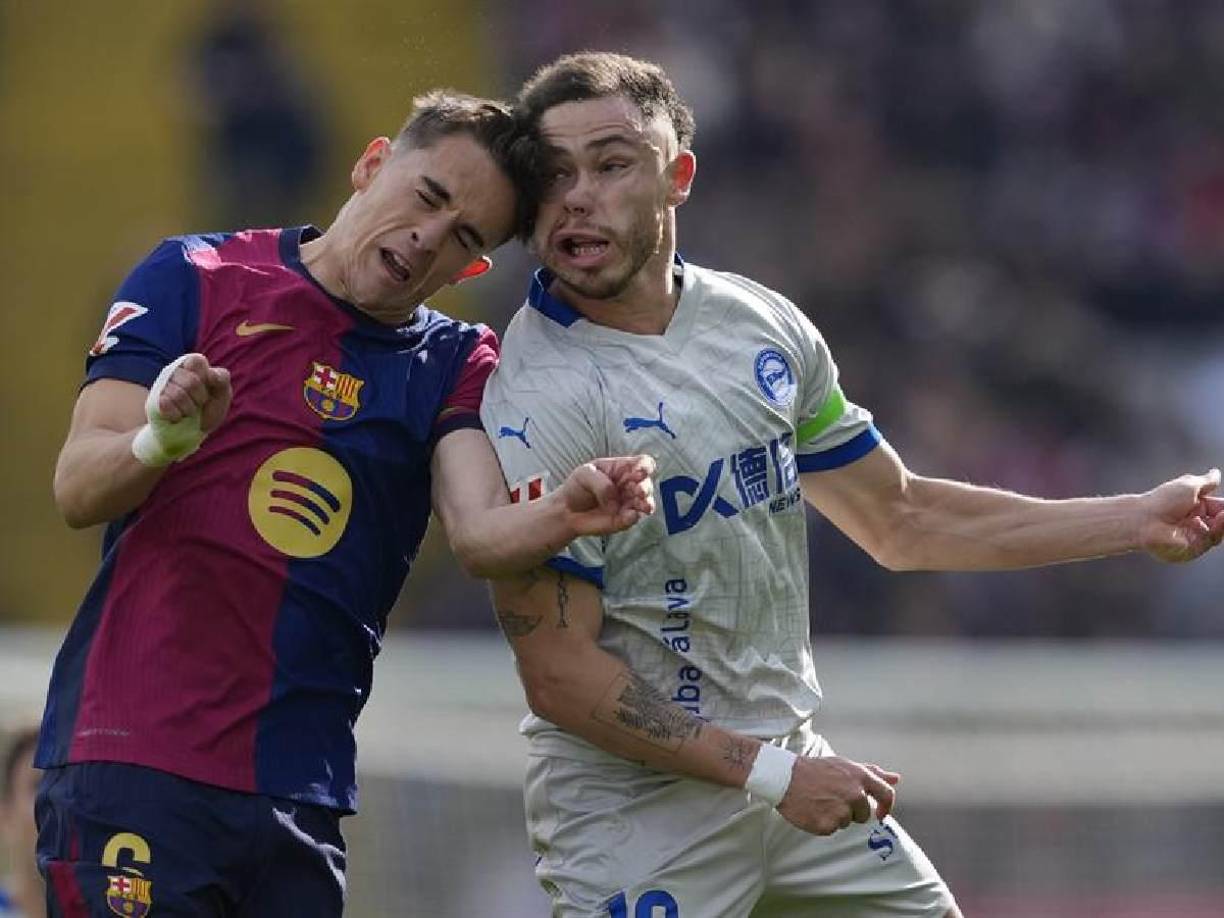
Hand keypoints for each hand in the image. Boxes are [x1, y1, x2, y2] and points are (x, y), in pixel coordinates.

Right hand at [131, 353, 231, 466]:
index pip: (197, 361)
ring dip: (189, 409)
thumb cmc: (208, 409)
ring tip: (188, 411)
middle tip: (198, 403)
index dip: (207, 377)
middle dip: (200, 397)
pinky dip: (178, 415)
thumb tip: (211, 374)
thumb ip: (222, 379)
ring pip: (178, 394)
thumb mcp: (222, 394)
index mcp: (190, 364)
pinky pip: (166, 405)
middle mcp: (173, 370)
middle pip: (191, 381)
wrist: (192, 432)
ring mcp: (161, 384)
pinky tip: (177, 416)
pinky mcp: (153, 400)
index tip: (209, 387)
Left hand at [559, 455, 656, 535]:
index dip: (645, 466)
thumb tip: (614, 497)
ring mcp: (629, 503)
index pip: (643, 463)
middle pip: (647, 484)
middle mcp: (630, 485)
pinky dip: (634, 517)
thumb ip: (601, 482)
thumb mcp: (585, 474)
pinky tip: (630, 515)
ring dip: (646, 504)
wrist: (567, 509)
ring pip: (646, 503)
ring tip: (643, 506)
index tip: (640, 472)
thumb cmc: (578, 486)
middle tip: (638, 491)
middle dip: (645, 488)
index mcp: (623, 469)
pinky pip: (634, 518)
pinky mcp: (624, 520)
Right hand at [776, 755, 899, 835]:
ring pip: (846, 823)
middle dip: (851, 811)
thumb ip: (873, 772)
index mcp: (859, 776)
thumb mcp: (845, 765)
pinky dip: (823, 823)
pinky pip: (832, 830)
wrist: (784, 777)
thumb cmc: (816, 770)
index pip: (886, 794)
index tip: (880, 814)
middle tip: (831, 798)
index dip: (887, 806)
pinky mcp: (827, 825)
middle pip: (864, 815)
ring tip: (819, 801)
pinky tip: (812, 810)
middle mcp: (853, 794)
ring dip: (835, 816)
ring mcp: (841, 810)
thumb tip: (896, 778)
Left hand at [1139, 468, 1223, 562]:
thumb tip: (1216, 473)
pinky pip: (1210, 541)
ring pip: (1218, 532)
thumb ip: (1206, 482)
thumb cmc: (1162, 501)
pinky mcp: (1192, 549)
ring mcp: (1193, 536)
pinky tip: (1220, 519)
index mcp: (1194, 507)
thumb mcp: (1188, 486)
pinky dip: (1218, 530)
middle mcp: (1194, 523)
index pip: (1218, 508)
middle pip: (1220, 522)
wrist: (1143, 519)